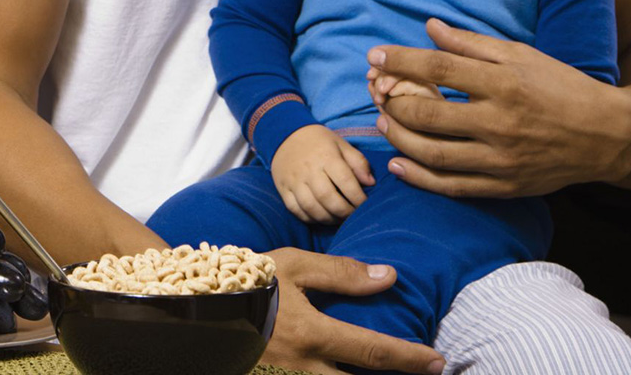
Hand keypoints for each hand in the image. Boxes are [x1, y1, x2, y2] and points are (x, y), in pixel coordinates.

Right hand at [259, 249, 445, 374]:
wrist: (193, 304)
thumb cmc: (246, 280)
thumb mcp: (292, 266)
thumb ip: (341, 273)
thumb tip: (388, 277)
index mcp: (312, 335)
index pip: (373, 351)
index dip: (410, 358)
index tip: (437, 361)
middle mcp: (303, 368)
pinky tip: (336, 373)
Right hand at [270, 125, 373, 223]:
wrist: (284, 134)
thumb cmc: (318, 141)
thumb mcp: (341, 144)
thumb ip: (358, 162)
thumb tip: (371, 183)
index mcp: (326, 156)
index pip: (346, 182)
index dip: (358, 198)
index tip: (365, 205)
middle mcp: (308, 169)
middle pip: (328, 198)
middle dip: (344, 212)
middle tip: (353, 216)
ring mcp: (294, 180)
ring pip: (311, 207)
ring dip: (328, 219)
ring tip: (339, 219)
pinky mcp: (282, 188)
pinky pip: (295, 209)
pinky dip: (310, 218)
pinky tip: (321, 216)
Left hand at [370, 18, 630, 197]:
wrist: (609, 136)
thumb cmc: (563, 87)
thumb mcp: (522, 55)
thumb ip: (471, 44)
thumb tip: (429, 27)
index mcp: (504, 84)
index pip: (439, 70)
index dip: (401, 61)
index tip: (375, 55)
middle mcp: (500, 123)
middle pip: (428, 115)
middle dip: (393, 103)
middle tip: (378, 93)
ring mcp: (502, 159)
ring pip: (433, 154)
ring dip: (399, 138)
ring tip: (384, 123)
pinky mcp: (505, 186)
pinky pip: (452, 187)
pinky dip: (420, 178)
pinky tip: (399, 164)